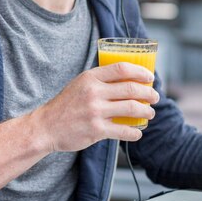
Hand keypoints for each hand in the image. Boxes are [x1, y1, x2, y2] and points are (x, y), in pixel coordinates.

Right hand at [32, 63, 159, 152]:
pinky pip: (123, 130)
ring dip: (145, 111)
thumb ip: (101, 79)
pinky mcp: (96, 130)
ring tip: (150, 113)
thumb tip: (129, 78)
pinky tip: (138, 132)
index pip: (122, 68)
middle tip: (155, 97)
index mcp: (91, 77)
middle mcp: (94, 92)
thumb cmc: (67, 104)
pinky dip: (134, 132)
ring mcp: (95, 111)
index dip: (140, 72)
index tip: (150, 77)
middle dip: (148, 93)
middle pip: (130, 88)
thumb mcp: (80, 83)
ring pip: (131, 108)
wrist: (47, 126)